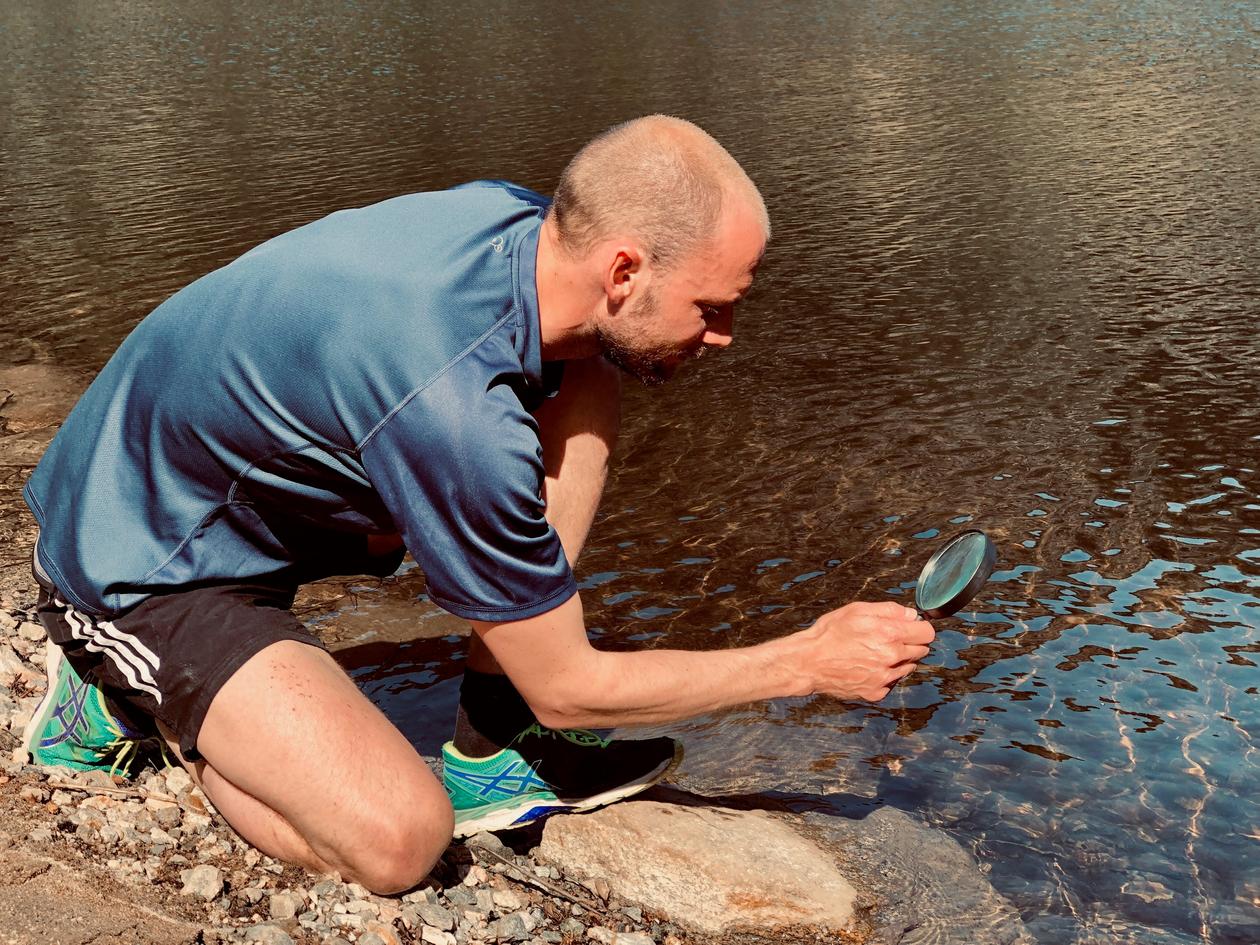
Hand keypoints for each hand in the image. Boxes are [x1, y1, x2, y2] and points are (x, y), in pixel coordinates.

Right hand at [797, 601, 934, 701]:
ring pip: (908, 667)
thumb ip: (889, 610)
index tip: (911, 627)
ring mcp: (884, 677)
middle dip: (910, 643)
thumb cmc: (829, 633)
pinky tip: (867, 667)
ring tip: (875, 653)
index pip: (927, 633)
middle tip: (889, 638)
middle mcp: (891, 657)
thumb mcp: (857, 610)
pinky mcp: (875, 692)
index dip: (919, 628)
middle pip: (921, 650)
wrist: (808, 662)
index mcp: (889, 634)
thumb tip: (911, 615)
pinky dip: (884, 675)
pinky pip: (890, 682)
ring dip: (898, 659)